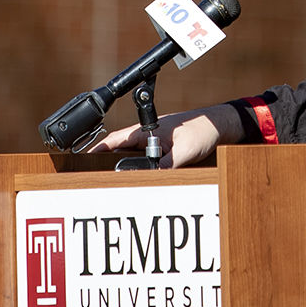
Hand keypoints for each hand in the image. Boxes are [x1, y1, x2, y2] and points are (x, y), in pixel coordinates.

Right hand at [91, 106, 236, 166]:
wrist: (221, 126)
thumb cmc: (203, 130)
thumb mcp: (184, 150)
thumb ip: (168, 164)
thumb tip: (153, 177)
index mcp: (148, 129)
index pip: (116, 138)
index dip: (99, 148)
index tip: (84, 159)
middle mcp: (149, 134)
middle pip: (121, 148)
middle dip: (107, 160)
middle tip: (94, 175)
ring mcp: (156, 141)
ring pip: (133, 155)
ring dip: (124, 165)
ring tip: (112, 180)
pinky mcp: (164, 148)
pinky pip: (146, 159)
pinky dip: (139, 168)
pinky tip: (138, 178)